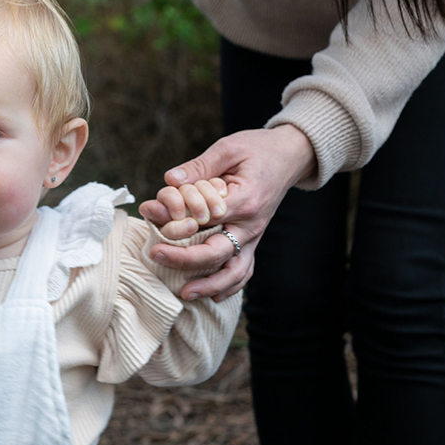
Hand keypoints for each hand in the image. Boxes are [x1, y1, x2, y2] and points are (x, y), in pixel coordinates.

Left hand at [138, 125, 314, 300]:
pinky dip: (229, 286)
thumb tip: (170, 179)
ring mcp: (255, 236)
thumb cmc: (257, 149)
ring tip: (184, 293)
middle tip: (155, 255)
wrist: (290, 157)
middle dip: (185, 259)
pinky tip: (211, 296)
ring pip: (235, 272)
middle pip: (218, 252)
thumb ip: (200, 165)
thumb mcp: (229, 148)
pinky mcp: (254, 242)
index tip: (154, 220)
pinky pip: (245, 271)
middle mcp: (252, 224)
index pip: (208, 218)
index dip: (180, 223)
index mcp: (246, 198)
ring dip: (210, 286)